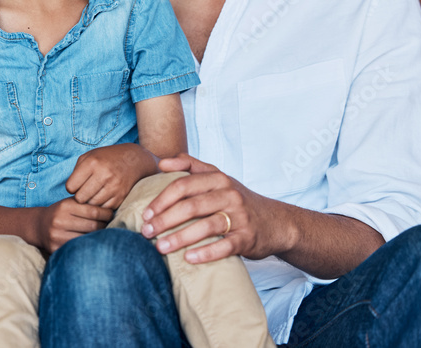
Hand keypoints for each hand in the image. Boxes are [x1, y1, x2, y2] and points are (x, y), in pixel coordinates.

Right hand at [36, 198, 113, 253]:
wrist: (38, 226)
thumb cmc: (61, 213)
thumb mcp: (70, 203)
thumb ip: (87, 204)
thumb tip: (111, 211)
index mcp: (65, 206)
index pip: (93, 211)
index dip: (106, 214)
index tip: (111, 214)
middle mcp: (59, 221)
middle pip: (93, 226)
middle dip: (105, 226)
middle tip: (109, 225)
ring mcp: (57, 236)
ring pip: (87, 239)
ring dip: (98, 237)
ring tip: (103, 234)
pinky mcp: (55, 248)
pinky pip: (78, 249)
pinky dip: (88, 246)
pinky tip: (92, 243)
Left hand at [66, 143, 157, 208]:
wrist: (134, 160)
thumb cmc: (107, 158)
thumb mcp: (89, 156)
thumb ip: (77, 171)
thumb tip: (70, 190)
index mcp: (92, 163)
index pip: (71, 186)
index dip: (72, 187)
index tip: (77, 184)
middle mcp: (103, 174)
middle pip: (80, 198)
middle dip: (80, 196)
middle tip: (85, 191)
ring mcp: (114, 186)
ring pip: (92, 205)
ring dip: (91, 202)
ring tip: (94, 194)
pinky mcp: (121, 196)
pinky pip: (104, 209)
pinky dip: (102, 205)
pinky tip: (103, 197)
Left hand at [140, 154, 289, 264]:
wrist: (275, 222)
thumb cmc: (237, 200)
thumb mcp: (218, 178)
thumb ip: (191, 166)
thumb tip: (162, 162)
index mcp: (218, 178)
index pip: (183, 185)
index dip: (161, 199)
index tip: (145, 213)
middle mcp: (229, 194)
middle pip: (191, 206)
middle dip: (165, 219)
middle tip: (146, 232)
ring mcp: (240, 216)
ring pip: (206, 226)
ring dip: (179, 238)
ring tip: (160, 247)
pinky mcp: (248, 238)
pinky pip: (225, 246)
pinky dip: (206, 253)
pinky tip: (188, 259)